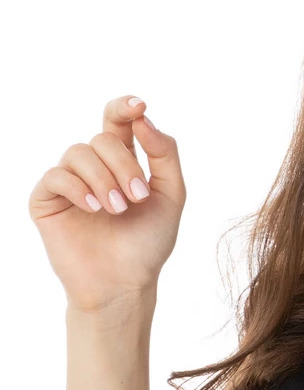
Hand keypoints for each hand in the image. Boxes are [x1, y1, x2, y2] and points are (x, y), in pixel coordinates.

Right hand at [28, 95, 186, 313]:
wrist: (125, 282)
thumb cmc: (149, 240)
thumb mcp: (172, 192)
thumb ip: (164, 153)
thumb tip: (144, 119)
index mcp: (124, 159)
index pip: (118, 120)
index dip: (125, 107)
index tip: (140, 107)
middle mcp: (94, 165)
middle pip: (104, 137)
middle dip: (125, 164)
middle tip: (138, 197)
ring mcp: (69, 181)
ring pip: (80, 151)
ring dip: (104, 178)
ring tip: (118, 209)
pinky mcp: (46, 200)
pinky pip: (56, 176)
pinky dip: (79, 187)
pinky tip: (94, 208)